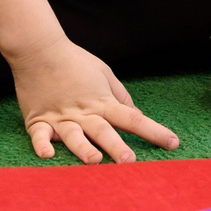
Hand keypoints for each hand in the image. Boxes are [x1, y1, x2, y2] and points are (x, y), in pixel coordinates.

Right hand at [10, 38, 177, 163]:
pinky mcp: (38, 120)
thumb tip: (135, 115)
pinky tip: (48, 155)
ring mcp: (60, 117)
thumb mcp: (104, 73)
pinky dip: (42, 145)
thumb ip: (120, 96)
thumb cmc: (74, 60)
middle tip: (129, 162)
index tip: (173, 143)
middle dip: (117, 147)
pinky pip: (39, 136)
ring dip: (84, 148)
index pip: (133, 118)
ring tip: (94, 160)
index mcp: (102, 101)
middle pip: (104, 131)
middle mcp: (83, 112)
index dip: (154, 131)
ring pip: (74, 136)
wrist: (37, 48)